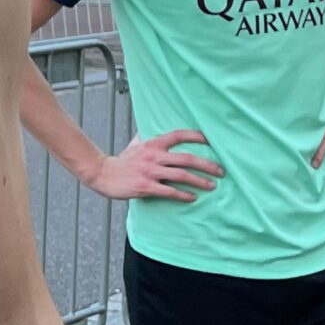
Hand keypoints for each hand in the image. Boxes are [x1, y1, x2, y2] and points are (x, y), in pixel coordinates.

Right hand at [81, 130, 220, 202]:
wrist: (102, 174)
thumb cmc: (121, 161)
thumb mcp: (134, 144)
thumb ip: (147, 137)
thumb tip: (152, 126)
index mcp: (153, 144)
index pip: (179, 135)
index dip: (197, 136)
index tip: (212, 141)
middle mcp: (154, 156)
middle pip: (187, 159)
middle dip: (207, 165)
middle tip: (221, 171)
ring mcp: (150, 172)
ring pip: (181, 175)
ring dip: (200, 181)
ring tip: (212, 186)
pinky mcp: (146, 187)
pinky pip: (169, 191)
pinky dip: (183, 195)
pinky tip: (193, 198)